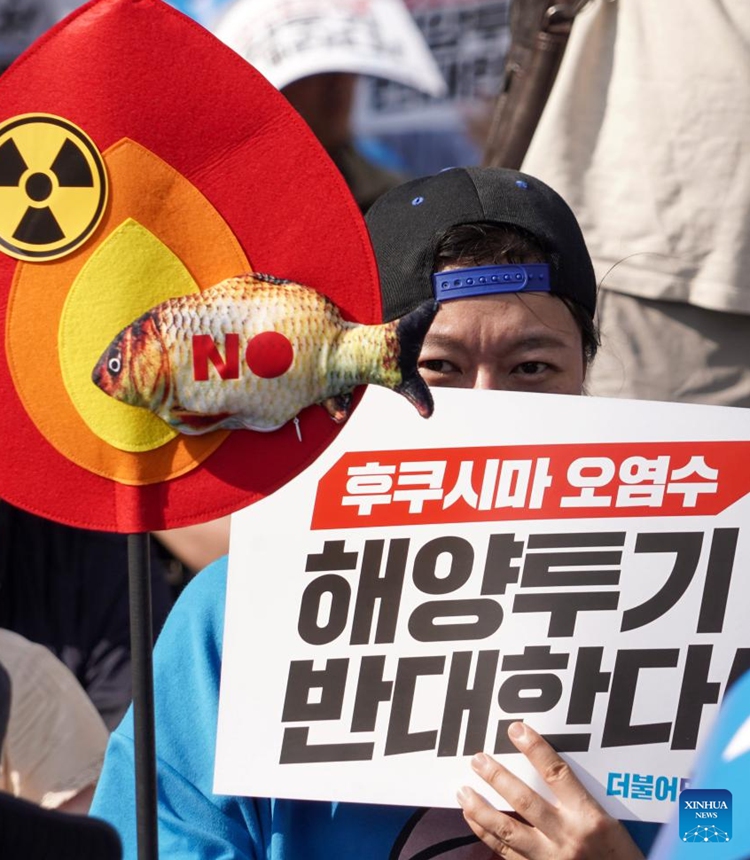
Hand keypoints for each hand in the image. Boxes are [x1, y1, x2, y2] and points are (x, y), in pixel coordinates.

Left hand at [456, 721, 644, 859]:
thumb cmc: (619, 857)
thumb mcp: (611, 822)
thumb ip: (581, 797)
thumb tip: (547, 766)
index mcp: (589, 818)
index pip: (557, 774)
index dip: (535, 749)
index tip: (516, 729)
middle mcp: (567, 837)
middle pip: (525, 800)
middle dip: (498, 777)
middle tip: (478, 760)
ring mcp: (551, 859)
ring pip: (507, 830)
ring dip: (482, 809)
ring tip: (463, 791)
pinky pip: (506, 853)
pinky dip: (486, 835)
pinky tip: (472, 819)